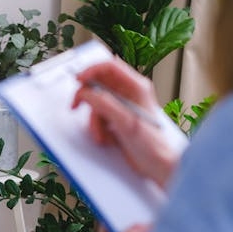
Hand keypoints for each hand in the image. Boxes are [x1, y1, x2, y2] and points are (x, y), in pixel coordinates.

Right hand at [72, 59, 178, 187]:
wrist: (156, 165)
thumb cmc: (152, 144)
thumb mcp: (126, 122)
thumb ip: (104, 104)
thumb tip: (87, 93)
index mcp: (136, 87)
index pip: (109, 66)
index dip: (91, 70)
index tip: (79, 80)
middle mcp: (129, 93)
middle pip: (98, 83)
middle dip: (87, 97)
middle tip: (76, 105)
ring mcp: (122, 106)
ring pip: (95, 102)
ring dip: (94, 120)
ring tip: (102, 134)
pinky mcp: (116, 118)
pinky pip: (97, 116)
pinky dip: (97, 127)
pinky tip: (107, 138)